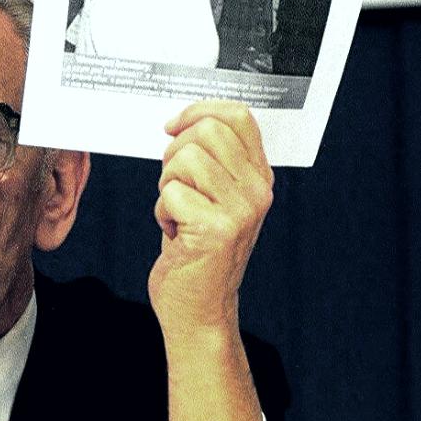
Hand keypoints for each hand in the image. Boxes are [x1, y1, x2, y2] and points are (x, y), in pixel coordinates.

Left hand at [150, 100, 272, 339]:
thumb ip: (213, 161)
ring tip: (176, 210)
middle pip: (208, 131)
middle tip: (174, 182)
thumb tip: (186, 121)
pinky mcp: (217, 230)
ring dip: (167, 183)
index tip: (173, 126)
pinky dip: (161, 211)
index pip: (239, 116)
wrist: (199, 309)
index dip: (198, 111)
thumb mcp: (214, 198)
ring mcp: (241, 211)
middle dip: (175, 151)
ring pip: (186, 159)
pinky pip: (171, 193)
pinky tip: (175, 233)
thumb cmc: (197, 251)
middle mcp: (257, 191)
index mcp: (259, 177)